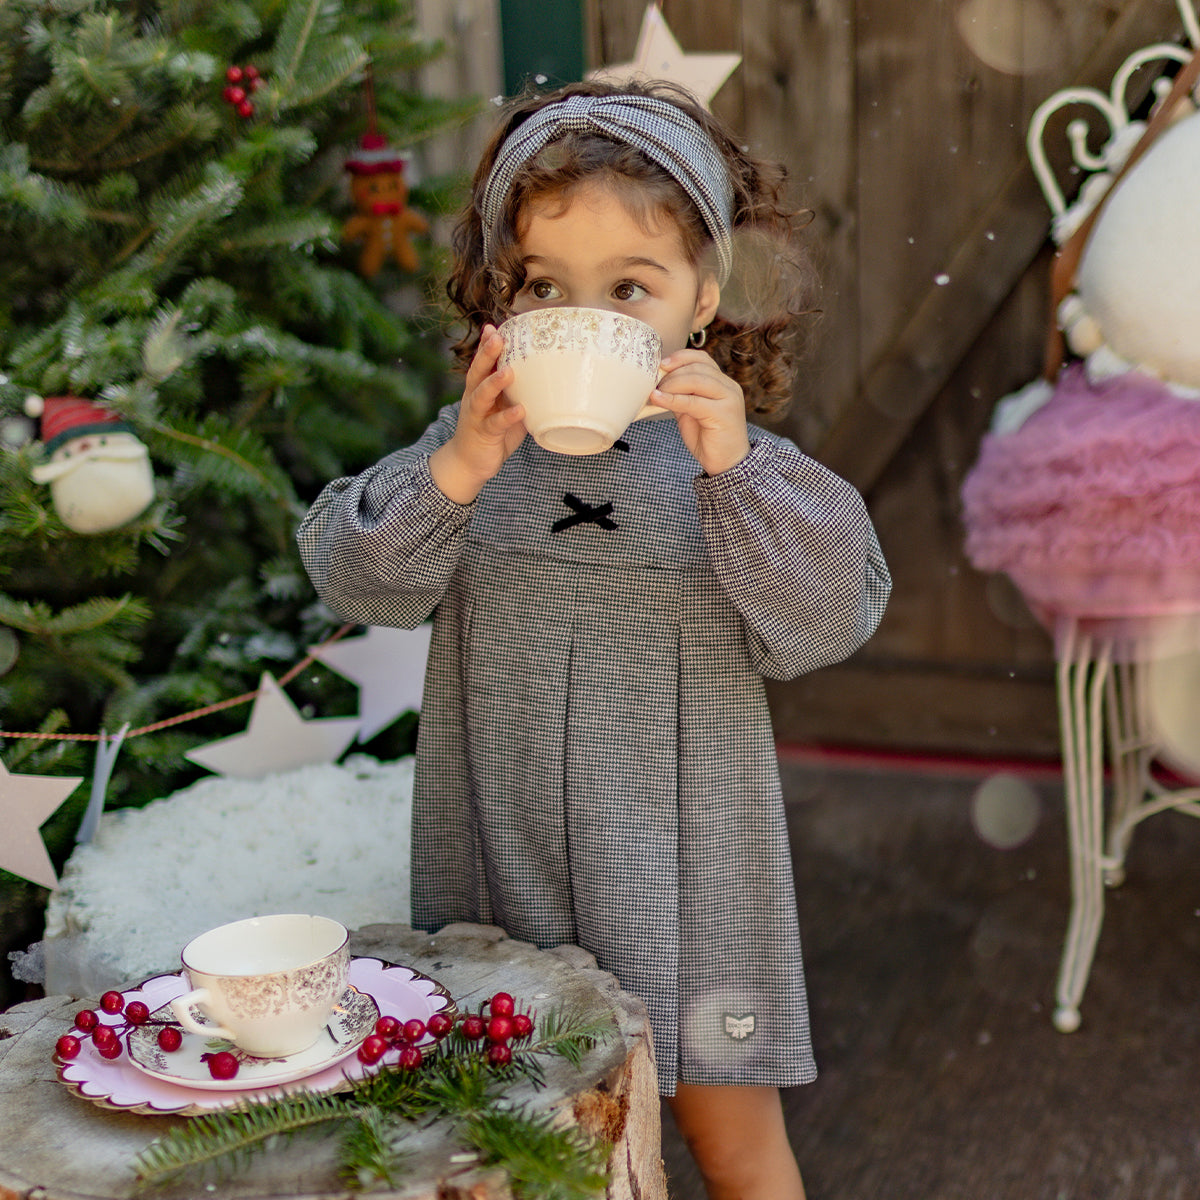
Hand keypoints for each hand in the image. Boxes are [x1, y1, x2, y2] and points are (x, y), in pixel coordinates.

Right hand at [430, 325, 525, 502]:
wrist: (469, 463)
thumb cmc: (492, 432)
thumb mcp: (505, 408)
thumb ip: (520, 393)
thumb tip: (548, 379)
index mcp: (480, 389)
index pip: (482, 363)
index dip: (486, 346)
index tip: (494, 327)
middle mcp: (474, 398)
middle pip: (478, 371)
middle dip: (487, 354)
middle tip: (497, 337)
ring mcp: (477, 415)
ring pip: (482, 394)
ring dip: (495, 382)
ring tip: (509, 372)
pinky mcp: (483, 434)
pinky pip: (495, 424)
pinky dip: (507, 417)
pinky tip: (520, 410)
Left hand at [650, 349, 749, 475]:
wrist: (727, 463)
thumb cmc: (708, 438)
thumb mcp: (691, 412)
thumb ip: (681, 395)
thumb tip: (658, 383)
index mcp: (722, 383)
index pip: (702, 359)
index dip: (681, 357)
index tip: (661, 364)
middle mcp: (729, 387)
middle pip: (698, 367)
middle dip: (672, 373)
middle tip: (654, 384)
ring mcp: (729, 399)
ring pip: (697, 380)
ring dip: (671, 384)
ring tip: (655, 393)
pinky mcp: (723, 413)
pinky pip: (693, 401)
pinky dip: (672, 399)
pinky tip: (658, 399)